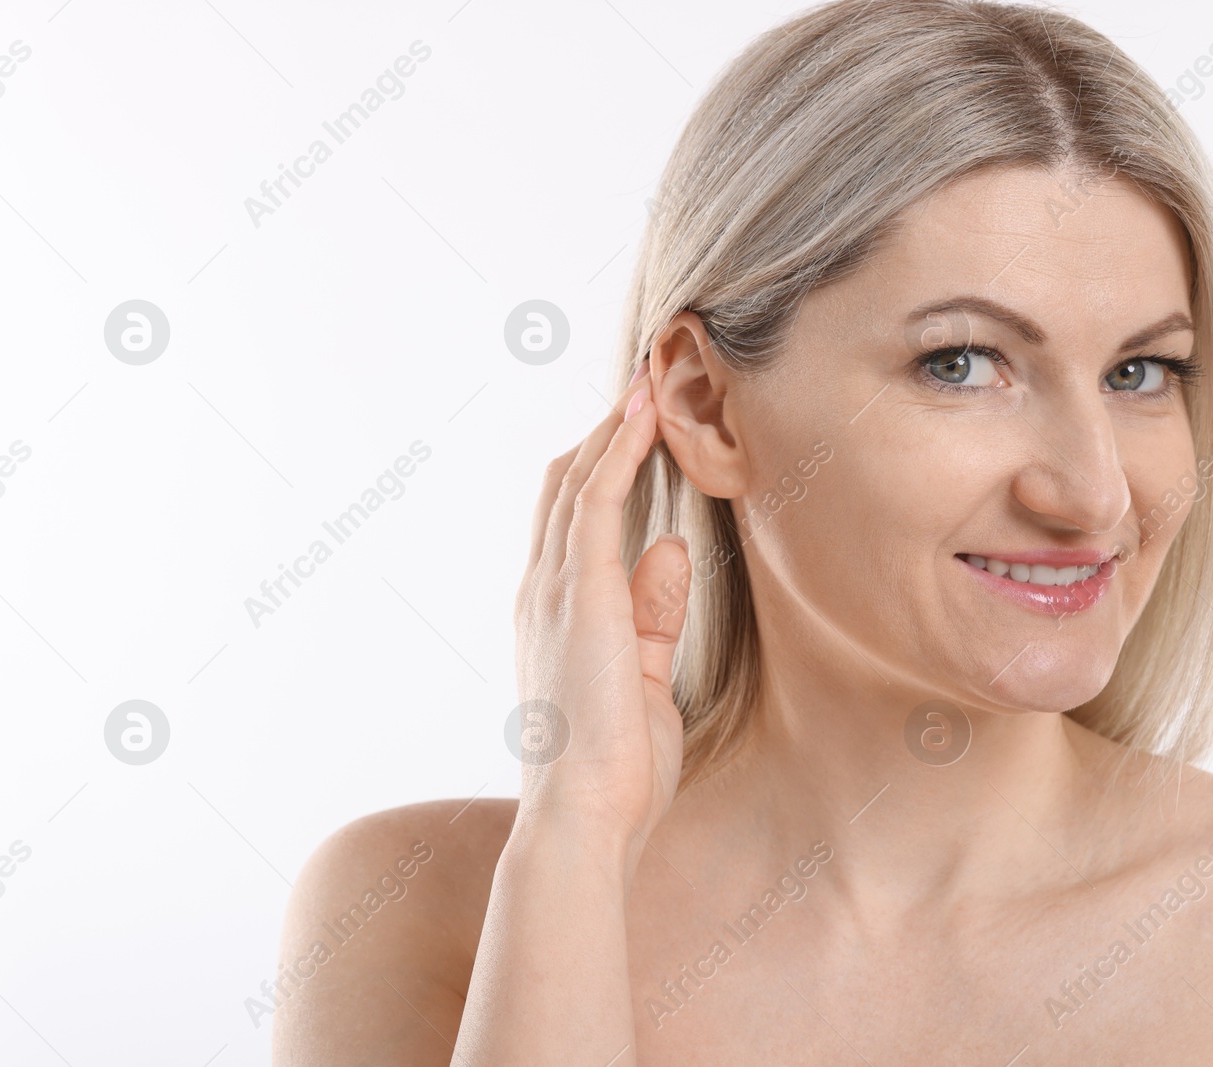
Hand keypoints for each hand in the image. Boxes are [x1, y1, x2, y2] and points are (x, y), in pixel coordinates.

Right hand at [512, 363, 689, 859]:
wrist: (583, 815)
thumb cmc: (614, 768)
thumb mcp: (645, 677)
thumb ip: (654, 611)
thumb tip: (669, 548)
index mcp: (556, 617)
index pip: (572, 523)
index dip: (601, 470)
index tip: (637, 430)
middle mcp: (544, 592)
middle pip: (564, 486)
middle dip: (605, 433)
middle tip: (644, 385)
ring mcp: (555, 587)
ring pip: (578, 479)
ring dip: (614, 427)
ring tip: (649, 381)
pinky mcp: (579, 589)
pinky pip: (595, 498)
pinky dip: (619, 450)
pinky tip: (643, 415)